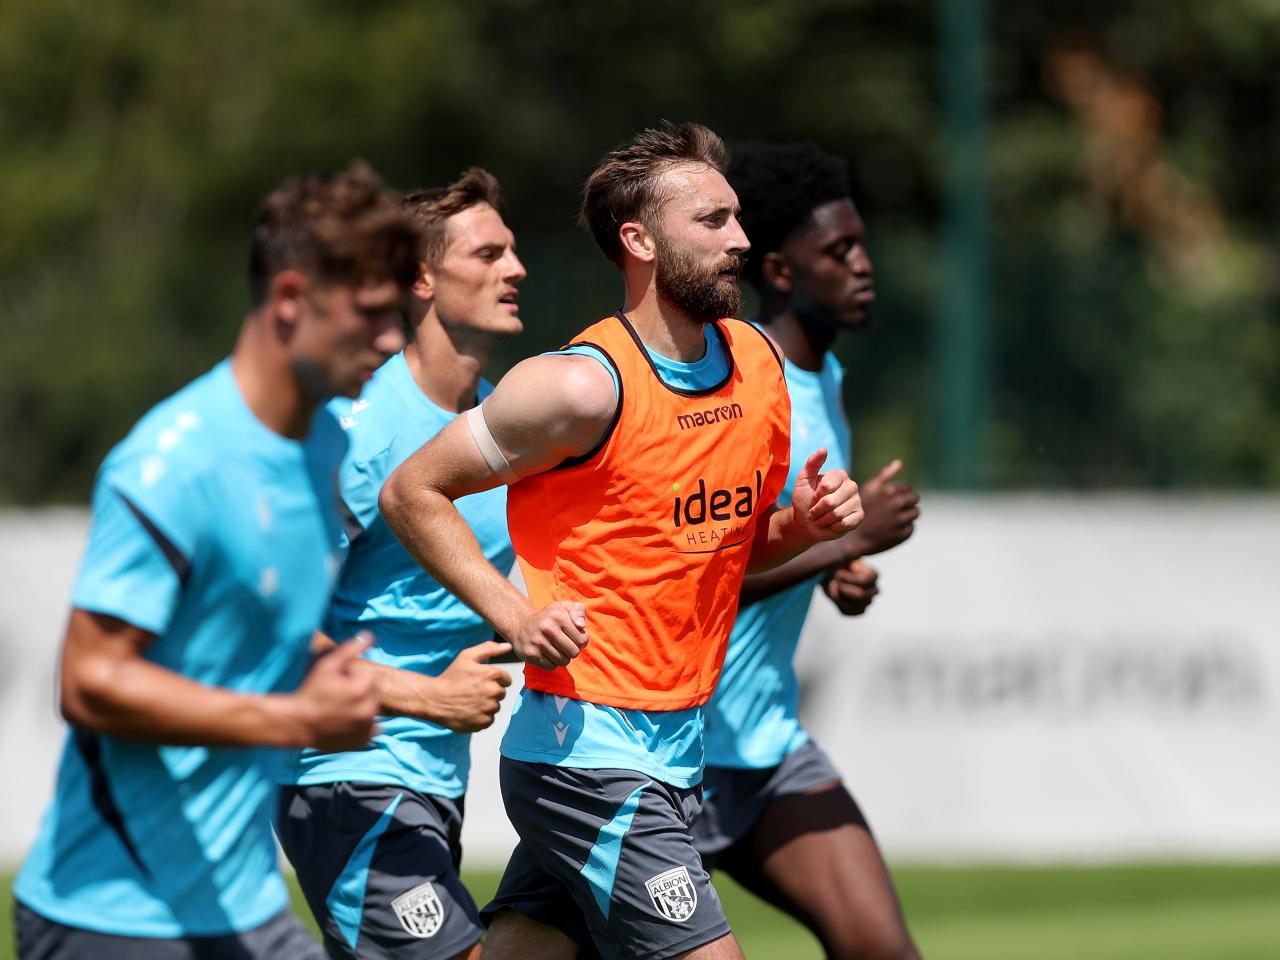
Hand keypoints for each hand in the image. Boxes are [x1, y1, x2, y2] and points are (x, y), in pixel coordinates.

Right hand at [295, 631, 379, 751]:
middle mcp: (368, 710)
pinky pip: (371, 729)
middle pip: (373, 693)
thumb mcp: (326, 664)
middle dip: (359, 691)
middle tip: (337, 696)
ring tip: (340, 709)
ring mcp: (366, 728)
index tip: (337, 683)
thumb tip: (370, 635)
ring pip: (372, 709)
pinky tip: (346, 721)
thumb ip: (350, 648)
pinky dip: (363, 725)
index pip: (369, 676)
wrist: (296, 724)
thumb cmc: (310, 691)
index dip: (352, 677)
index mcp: (363, 690)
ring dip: (362, 707)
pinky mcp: (362, 741)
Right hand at [428, 640, 513, 731]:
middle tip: (473, 691)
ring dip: (486, 705)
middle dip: (491, 692)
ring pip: (495, 707)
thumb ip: (489, 649)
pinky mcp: (483, 723)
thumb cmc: (451, 677)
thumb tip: (508, 646)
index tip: (481, 681)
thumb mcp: (467, 656)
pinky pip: (489, 720)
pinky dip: (481, 717)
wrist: (434, 699)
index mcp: (492, 674)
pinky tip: (469, 711)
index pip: (507, 679)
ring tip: (470, 701)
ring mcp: (488, 709)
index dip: (494, 679)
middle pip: (501, 693)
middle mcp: (493, 692)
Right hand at [513, 601, 586, 670]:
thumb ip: (578, 610)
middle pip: (574, 652)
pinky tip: (548, 653)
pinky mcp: (531, 654)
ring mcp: (538, 642)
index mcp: (557, 615)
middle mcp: (547, 628)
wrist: (521, 625)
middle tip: (566, 645)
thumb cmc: (548, 617)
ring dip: (563, 657)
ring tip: (557, 649)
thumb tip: (581, 625)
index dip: (582, 641)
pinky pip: (552, 667)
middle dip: (573, 650)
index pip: (582, 639)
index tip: (575, 637)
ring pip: (563, 661)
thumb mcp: (564, 607)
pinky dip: (552, 662)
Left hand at [789, 449, 863, 543]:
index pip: (826, 486)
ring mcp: (857, 501)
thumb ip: (812, 464)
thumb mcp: (803, 480)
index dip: (815, 496)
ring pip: (837, 514)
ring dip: (823, 520)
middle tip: (815, 511)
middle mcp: (852, 486)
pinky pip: (846, 523)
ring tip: (821, 518)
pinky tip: (831, 524)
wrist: (807, 522)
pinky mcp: (860, 515)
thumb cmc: (804, 499)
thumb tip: (824, 449)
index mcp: (840, 475)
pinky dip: (833, 526)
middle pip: (830, 502)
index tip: (812, 498)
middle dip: (817, 510)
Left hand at [824, 559, 878, 615]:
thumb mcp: (839, 561)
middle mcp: (874, 589)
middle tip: (834, 580)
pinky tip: (834, 593)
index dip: (849, 578)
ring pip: (854, 605)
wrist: (833, 573)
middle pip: (861, 595)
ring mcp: (868, 601)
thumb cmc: (837, 565)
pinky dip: (837, 603)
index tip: (838, 573)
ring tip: (833, 585)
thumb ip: (841, 566)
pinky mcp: (858, 610)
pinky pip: (847, 611)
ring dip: (838, 595)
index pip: (866, 580)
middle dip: (843, 587)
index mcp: (873, 575)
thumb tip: (837, 577)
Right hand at [851, 459, 919, 555]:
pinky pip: (911, 527)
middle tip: (895, 509)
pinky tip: (891, 529)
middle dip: (907, 503)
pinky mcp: (903, 534)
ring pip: (915, 513)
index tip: (891, 500)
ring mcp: (900, 520)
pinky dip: (904, 528)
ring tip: (893, 519)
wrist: (855, 538)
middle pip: (914, 499)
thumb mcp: (868, 489)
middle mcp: (896, 504)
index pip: (908, 488)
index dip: (900, 493)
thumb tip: (899, 462)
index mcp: (889, 491)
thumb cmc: (861, 509)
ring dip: (907, 515)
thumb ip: (884, 474)